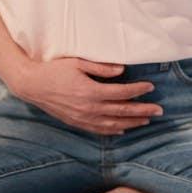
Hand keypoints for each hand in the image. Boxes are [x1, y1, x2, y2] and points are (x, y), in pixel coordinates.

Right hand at [9, 57, 163, 134]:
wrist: (32, 85)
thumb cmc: (54, 70)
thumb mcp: (77, 62)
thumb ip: (100, 67)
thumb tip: (121, 70)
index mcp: (91, 91)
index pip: (122, 93)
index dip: (138, 90)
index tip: (151, 87)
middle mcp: (89, 108)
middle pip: (122, 111)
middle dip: (143, 110)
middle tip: (159, 110)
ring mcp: (83, 118)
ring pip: (113, 124)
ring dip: (132, 122)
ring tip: (146, 121)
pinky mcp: (77, 122)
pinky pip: (99, 129)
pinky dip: (113, 130)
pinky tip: (122, 128)